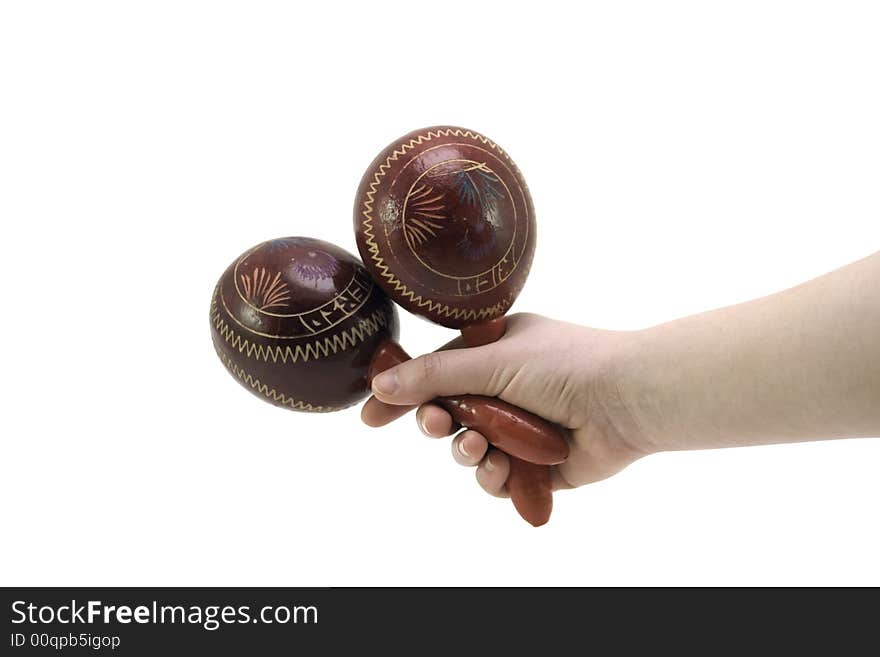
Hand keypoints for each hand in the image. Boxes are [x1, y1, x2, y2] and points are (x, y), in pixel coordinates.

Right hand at [361, 313, 652, 498]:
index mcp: (494, 352)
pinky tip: (502, 466)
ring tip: (479, 446)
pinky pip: (495, 477)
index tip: (370, 416)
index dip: (402, 394)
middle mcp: (504, 389)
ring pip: (468, 450)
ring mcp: (519, 428)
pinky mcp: (534, 464)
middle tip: (439, 426)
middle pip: (448, 415)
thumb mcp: (491, 361)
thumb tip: (381, 384)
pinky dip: (493, 476)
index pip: (435, 373)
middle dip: (437, 424)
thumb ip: (434, 376)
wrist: (626, 399)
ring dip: (466, 451)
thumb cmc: (564, 365)